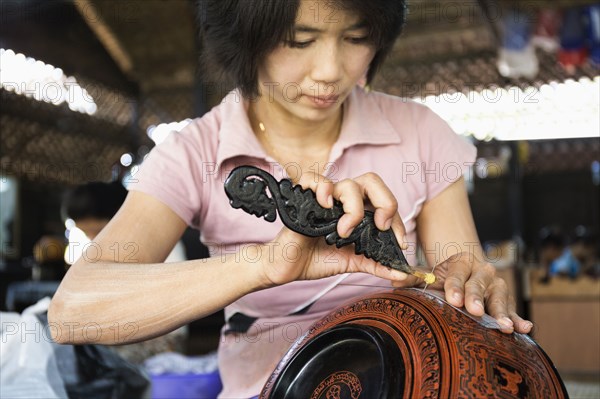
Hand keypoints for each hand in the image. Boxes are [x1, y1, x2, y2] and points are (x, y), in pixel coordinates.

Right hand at [256, 172, 408, 285]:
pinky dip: (323, 188)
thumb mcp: (354, 263)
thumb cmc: (317, 259)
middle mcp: (343, 201)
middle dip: (385, 201)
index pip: (385, 202)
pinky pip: (314, 179)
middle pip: (372, 181)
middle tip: (380, 226)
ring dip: (355, 207)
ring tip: (345, 231)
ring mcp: (325, 199)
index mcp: (358, 210)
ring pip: (349, 183)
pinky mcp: (304, 199)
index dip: (396, 220)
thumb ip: (378, 265)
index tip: (398, 242)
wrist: (288, 267)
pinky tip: (326, 205)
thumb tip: (404, 274)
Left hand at [392, 252, 532, 333]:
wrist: (464, 276)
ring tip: (504, 325)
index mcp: (462, 261)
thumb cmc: (444, 279)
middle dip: (475, 297)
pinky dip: (519, 319)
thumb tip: (394, 280)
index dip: (454, 286)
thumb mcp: (429, 276)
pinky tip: (525, 328)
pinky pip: (513, 310)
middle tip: (472, 310)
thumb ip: (413, 278)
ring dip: (501, 311)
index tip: (453, 299)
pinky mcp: (506, 302)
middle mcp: (483, 271)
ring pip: (500, 297)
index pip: (457, 273)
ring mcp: (497, 286)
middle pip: (479, 284)